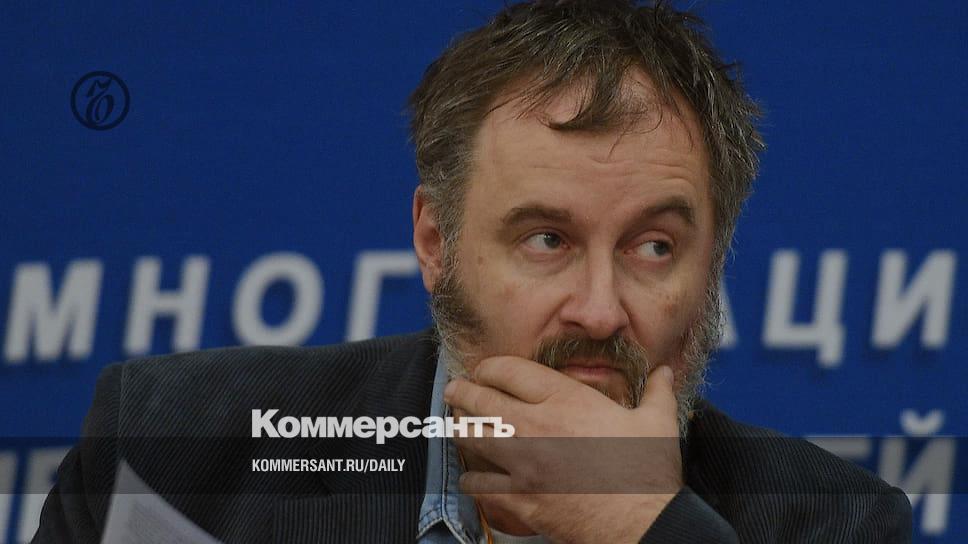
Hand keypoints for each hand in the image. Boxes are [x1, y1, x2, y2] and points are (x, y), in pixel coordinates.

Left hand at [443, 356, 682, 543]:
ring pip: (471, 436)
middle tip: (453, 389)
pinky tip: (474, 475)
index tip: (483, 369)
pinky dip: (472, 477)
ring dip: (461, 428)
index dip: (488, 366)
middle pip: (479, 398)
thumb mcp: (658, 423)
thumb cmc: (647, 471)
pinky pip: (477, 482)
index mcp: (566, 399)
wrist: (639, 524)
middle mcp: (535, 424)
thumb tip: (666, 370)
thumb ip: (657, 391)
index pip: (507, 370)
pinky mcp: (517, 496)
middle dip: (461, 391)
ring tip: (457, 424)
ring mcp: (522, 462)